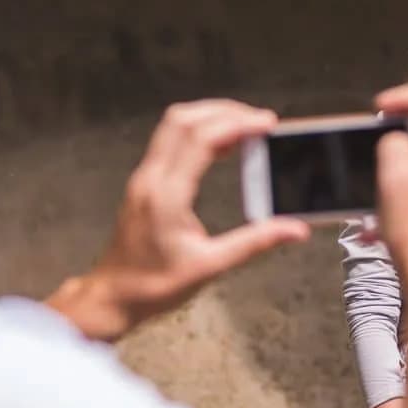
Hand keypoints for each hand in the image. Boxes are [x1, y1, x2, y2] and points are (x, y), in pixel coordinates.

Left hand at [48, 100, 308, 338]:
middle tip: (259, 121)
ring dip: (209, 116)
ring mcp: (144, 177)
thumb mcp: (210, 268)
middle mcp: (151, 178)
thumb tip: (294, 229)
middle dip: (225, 111)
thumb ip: (254, 244)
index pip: (201, 140)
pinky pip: (169, 140)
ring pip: (173, 125)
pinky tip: (220, 145)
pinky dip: (197, 131)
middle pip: (184, 119)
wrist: (112, 296)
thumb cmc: (155, 286)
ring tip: (244, 126)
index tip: (267, 123)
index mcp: (167, 196)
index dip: (236, 123)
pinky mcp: (144, 182)